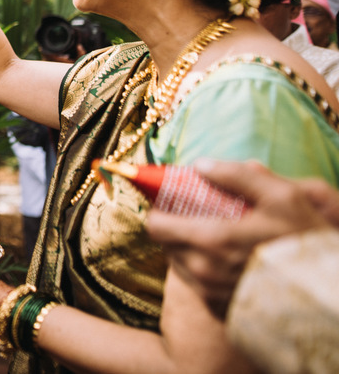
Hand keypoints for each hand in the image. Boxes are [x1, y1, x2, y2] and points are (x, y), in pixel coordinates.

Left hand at [146, 159, 336, 318]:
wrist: (328, 295)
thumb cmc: (304, 243)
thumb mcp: (281, 197)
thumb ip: (237, 176)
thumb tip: (200, 164)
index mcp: (210, 240)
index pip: (156, 225)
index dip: (159, 210)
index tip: (169, 202)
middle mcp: (203, 271)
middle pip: (165, 244)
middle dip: (174, 228)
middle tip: (194, 217)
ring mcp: (211, 294)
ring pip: (179, 266)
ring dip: (187, 250)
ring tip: (213, 238)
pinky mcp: (221, 311)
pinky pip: (197, 287)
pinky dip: (203, 272)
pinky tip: (225, 261)